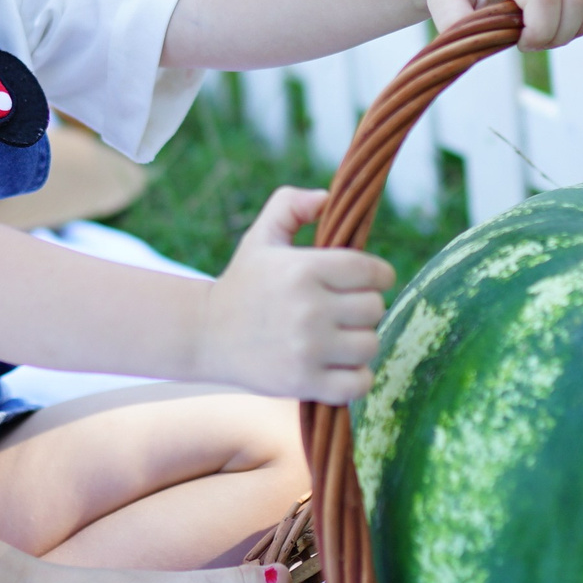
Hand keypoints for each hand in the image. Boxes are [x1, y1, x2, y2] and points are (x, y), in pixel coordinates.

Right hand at [199, 188, 393, 403]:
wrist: (204, 334)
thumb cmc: (243, 283)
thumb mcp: (261, 236)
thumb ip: (291, 205)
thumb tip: (327, 198)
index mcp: (304, 269)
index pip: (373, 271)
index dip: (377, 276)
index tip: (364, 282)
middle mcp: (309, 308)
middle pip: (375, 308)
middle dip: (363, 309)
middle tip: (342, 311)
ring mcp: (308, 349)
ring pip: (370, 345)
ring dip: (359, 343)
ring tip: (339, 339)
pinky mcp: (304, 382)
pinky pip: (359, 383)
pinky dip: (356, 378)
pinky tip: (338, 367)